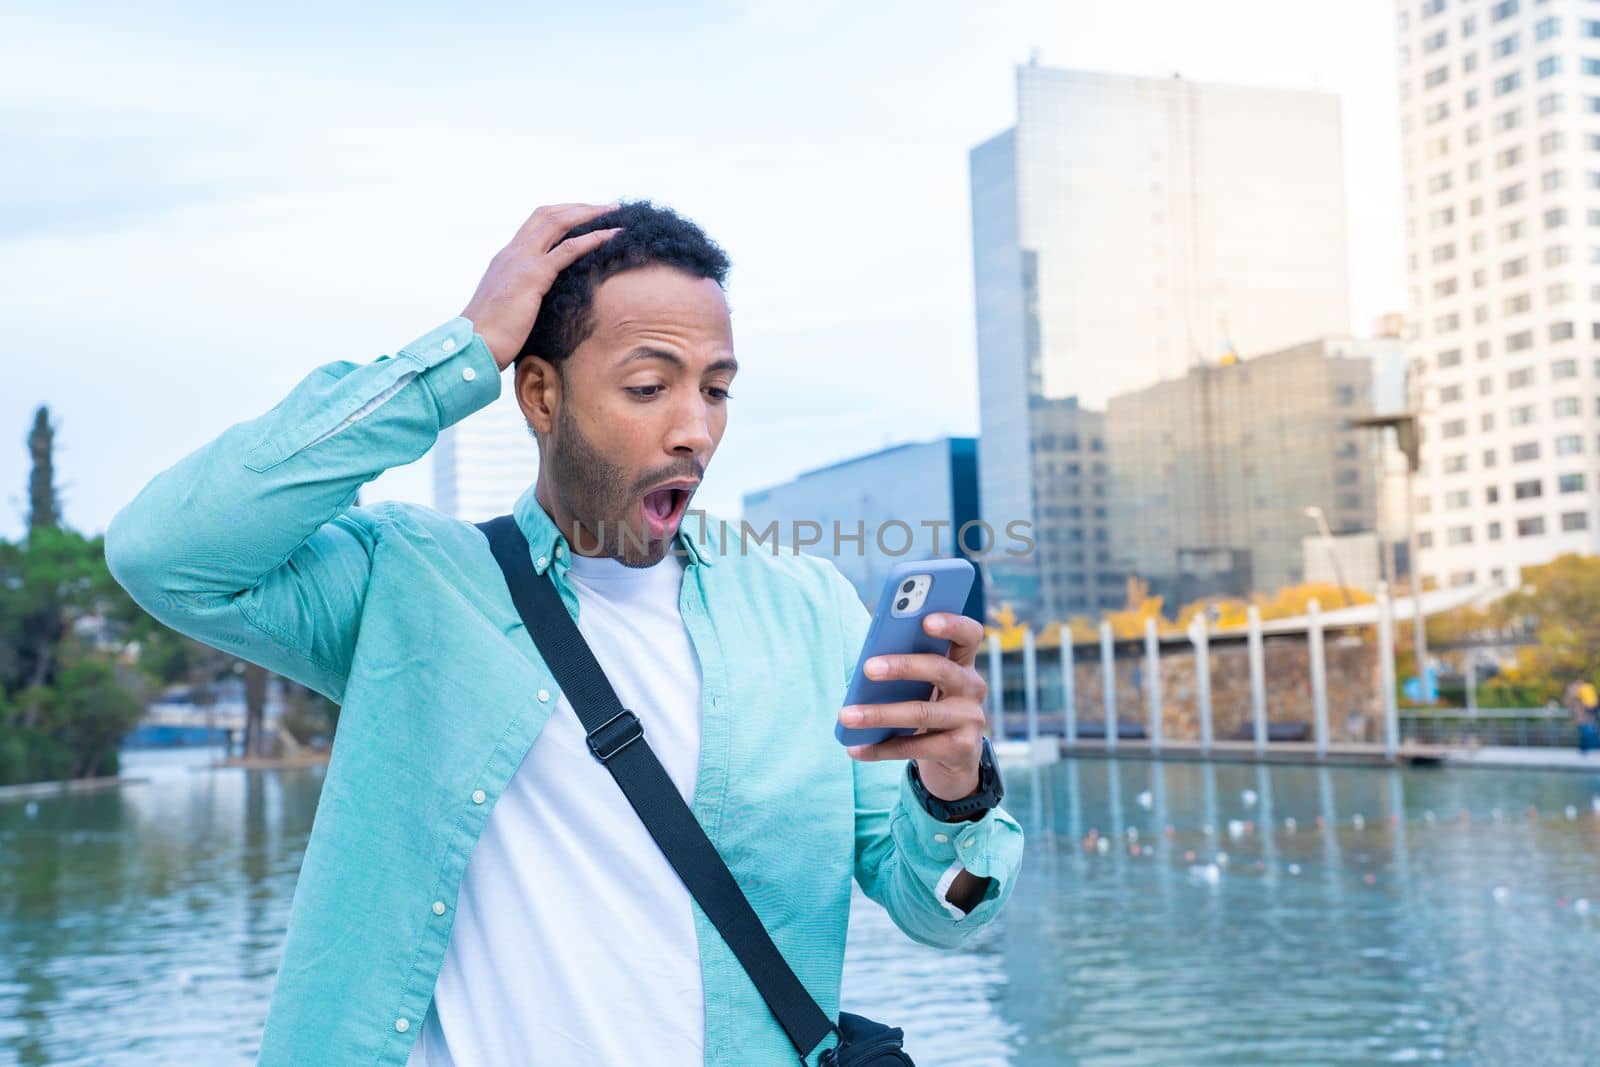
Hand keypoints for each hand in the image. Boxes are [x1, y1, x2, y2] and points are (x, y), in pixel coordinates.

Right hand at [461, 203, 624, 369]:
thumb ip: (521, 296)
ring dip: (589, 214)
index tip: (585, 215)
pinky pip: (567, 250)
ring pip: (558, 223)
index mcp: (506, 258)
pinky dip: (592, 239)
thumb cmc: (490, 336)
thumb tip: (536, 304)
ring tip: (613, 211)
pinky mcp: (533, 277)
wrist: (473, 345)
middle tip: (606, 208)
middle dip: (579, 207)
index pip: (535, 223)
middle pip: (548, 215)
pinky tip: (611, 235)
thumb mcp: (507, 307)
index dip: (562, 214)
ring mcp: (522, 261)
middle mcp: (513, 253)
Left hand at [838, 612, 987, 800]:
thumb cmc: (928, 706)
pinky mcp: (962, 748)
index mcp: (962, 662)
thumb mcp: (923, 685)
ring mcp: (970, 718)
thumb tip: (867, 664)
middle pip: (940, 669)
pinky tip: (857, 749)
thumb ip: (906, 668)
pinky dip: (882, 748)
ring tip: (847, 716)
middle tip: (868, 668)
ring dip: (879, 714)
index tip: (925, 620)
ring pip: (922, 712)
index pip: (969, 634)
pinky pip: (916, 747)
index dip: (952, 624)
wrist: (953, 756)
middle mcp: (972, 687)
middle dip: (902, 666)